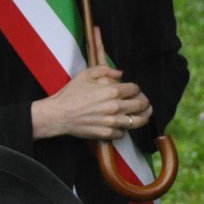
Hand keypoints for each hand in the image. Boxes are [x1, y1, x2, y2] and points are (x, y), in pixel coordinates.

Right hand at [31, 34, 152, 141]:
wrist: (59, 114)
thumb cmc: (71, 93)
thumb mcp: (86, 74)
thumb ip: (106, 70)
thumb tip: (120, 74)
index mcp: (112, 91)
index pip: (136, 89)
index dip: (136, 88)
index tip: (133, 90)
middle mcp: (116, 107)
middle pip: (141, 105)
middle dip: (145, 102)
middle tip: (144, 102)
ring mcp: (112, 122)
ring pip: (137, 121)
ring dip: (143, 117)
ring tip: (144, 115)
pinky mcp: (107, 134)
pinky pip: (123, 133)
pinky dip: (123, 129)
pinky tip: (121, 125)